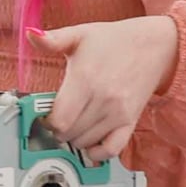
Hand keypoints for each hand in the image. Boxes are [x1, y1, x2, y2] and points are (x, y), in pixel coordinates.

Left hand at [29, 14, 180, 163]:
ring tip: (74, 123)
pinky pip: (111, 150)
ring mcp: (118, 113)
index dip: (46, 121)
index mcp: (85, 79)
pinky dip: (97, 152)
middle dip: (58, 129)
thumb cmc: (115, 41)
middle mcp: (103, 99)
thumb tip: (31, 35)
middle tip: (58, 117)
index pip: (58, 120)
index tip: (45, 114)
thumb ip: (52, 39)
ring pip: (85, 143)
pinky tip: (90, 142)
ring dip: (74, 138)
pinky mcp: (131, 121)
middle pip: (68, 134)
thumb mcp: (79, 34)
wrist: (154, 45)